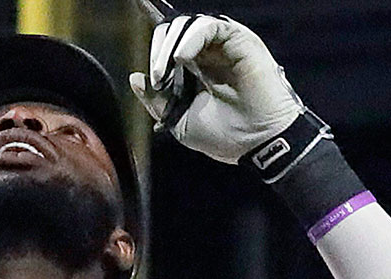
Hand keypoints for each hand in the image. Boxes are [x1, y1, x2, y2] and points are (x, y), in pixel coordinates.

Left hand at [130, 15, 302, 163]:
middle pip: (175, 30)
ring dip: (169, 45)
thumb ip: (156, 99)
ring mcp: (225, 46)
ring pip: (188, 24)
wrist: (256, 143)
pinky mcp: (240, 40)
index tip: (153, 80)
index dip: (156, 53)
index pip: (169, 44)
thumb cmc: (224, 136)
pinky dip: (189, 38)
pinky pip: (208, 25)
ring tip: (165, 71)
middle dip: (158, 49)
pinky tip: (181, 59)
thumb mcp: (178, 119)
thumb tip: (135, 78)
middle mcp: (210, 53)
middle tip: (157, 76)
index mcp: (196, 69)